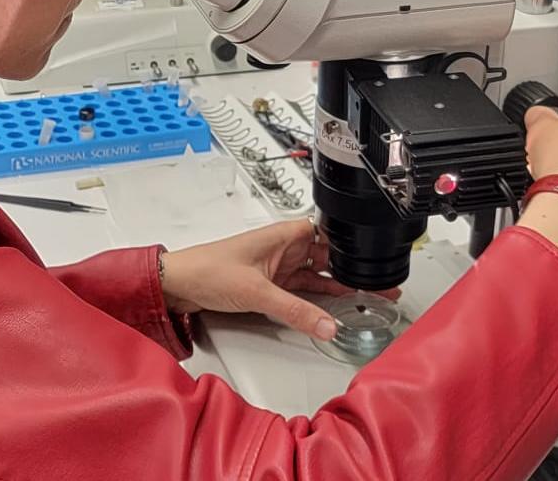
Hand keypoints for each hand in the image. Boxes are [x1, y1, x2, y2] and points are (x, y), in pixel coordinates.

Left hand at [161, 219, 398, 341]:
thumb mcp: (257, 292)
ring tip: (367, 297)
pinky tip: (333, 309)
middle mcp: (283, 248)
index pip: (326, 233)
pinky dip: (316, 300)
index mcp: (283, 235)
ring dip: (338, 286)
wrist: (178, 284)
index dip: (350, 245)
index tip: (373, 258)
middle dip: (351, 269)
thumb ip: (295, 310)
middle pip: (325, 256)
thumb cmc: (208, 269)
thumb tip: (327, 324)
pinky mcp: (269, 285)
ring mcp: (277, 267)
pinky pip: (301, 292)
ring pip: (316, 275)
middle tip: (379, 284)